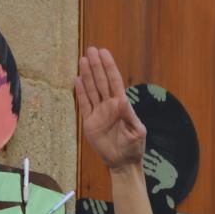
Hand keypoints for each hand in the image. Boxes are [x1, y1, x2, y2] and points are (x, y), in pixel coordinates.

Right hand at [75, 46, 146, 170]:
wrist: (123, 163)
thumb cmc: (134, 147)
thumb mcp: (136, 131)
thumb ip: (129, 115)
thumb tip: (122, 99)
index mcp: (122, 106)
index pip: (114, 82)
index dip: (109, 67)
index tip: (104, 53)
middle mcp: (109, 106)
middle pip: (101, 82)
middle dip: (96, 66)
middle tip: (91, 50)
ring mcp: (99, 113)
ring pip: (92, 90)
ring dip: (87, 75)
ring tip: (83, 60)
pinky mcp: (90, 122)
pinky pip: (84, 104)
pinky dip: (81, 92)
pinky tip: (78, 79)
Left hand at [143, 148, 178, 193]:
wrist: (174, 180)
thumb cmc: (169, 184)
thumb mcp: (163, 185)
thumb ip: (158, 187)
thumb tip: (153, 192)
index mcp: (156, 174)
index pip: (149, 171)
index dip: (145, 169)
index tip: (139, 167)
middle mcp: (157, 169)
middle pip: (150, 165)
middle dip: (145, 162)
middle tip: (139, 158)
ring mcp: (160, 166)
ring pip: (153, 160)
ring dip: (149, 157)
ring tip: (143, 154)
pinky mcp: (164, 162)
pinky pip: (159, 157)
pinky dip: (156, 154)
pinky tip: (152, 151)